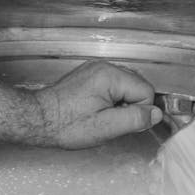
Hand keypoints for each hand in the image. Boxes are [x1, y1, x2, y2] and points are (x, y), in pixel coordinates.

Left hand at [33, 61, 159, 148]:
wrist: (38, 120)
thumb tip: (156, 114)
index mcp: (110, 76)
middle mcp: (104, 66)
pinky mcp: (89, 76)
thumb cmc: (66, 125)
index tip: (119, 122)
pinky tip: (95, 110)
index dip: (138, 112)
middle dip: (130, 106)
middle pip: (138, 86)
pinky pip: (113, 86)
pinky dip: (110, 100)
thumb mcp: (105, 128)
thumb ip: (135, 119)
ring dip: (120, 104)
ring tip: (100, 116)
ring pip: (126, 87)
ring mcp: (95, 69)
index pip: (146, 91)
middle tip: (109, 120)